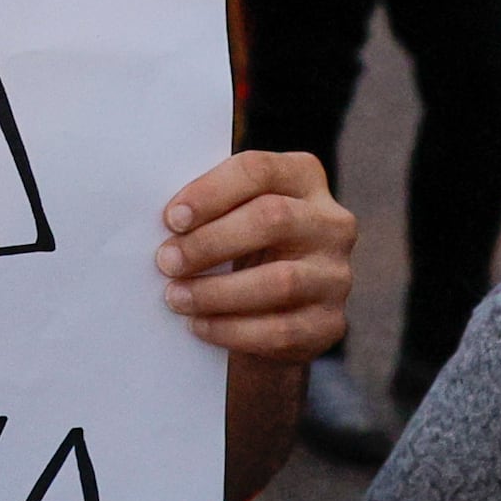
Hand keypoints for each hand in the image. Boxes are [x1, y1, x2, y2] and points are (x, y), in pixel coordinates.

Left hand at [155, 147, 355, 366]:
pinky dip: (232, 330)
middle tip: (167, 260)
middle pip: (272, 219)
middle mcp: (331, 223)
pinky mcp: (330, 322)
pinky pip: (281, 330)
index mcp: (304, 178)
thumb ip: (209, 207)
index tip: (172, 218)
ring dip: (216, 292)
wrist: (273, 309)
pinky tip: (200, 325)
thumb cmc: (241, 246)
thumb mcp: (233, 213)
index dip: (211, 192)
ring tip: (176, 297)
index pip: (259, 171)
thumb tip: (165, 221)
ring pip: (279, 281)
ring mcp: (335, 274)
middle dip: (210, 242)